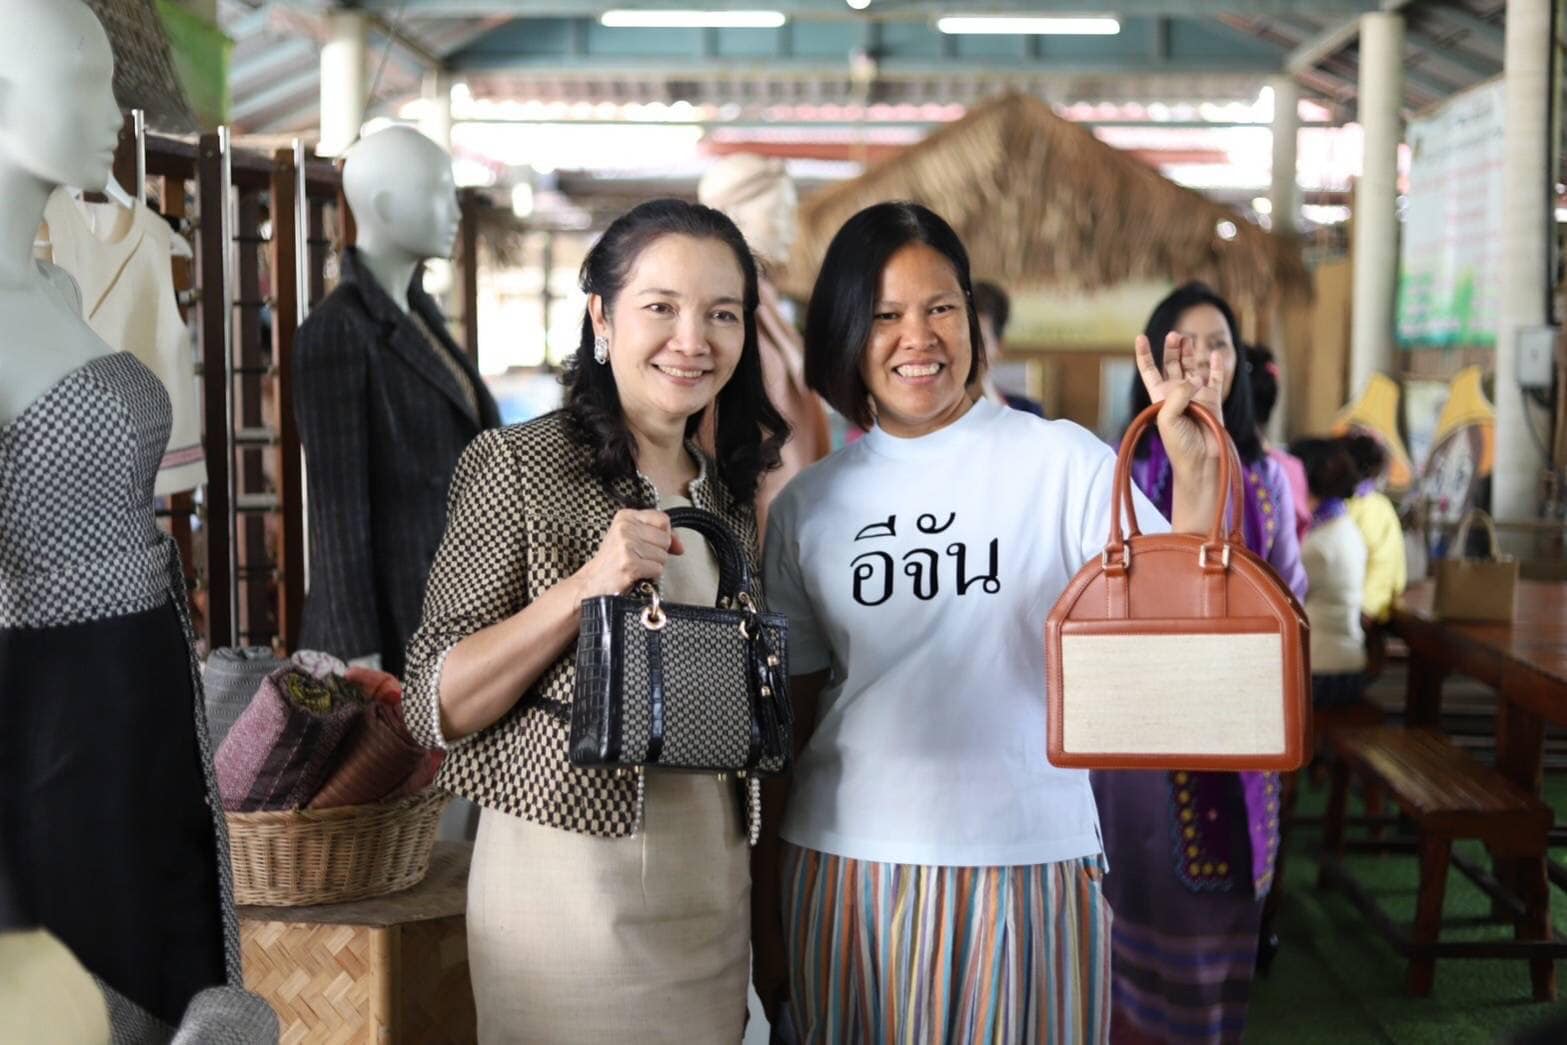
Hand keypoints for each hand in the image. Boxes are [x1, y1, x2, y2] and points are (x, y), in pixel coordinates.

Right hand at [573, 510, 684, 598]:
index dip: (668, 534)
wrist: (593, 582)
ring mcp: (626, 545)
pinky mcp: (629, 564)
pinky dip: (650, 575)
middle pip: (665, 538)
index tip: (661, 545)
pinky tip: (636, 574)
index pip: (663, 519)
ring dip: (653, 565)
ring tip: (636, 566)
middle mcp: (625, 528)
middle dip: (658, 552)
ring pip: (663, 555)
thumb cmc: (614, 561)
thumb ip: (658, 535)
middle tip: (640, 558)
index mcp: (626, 517)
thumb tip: (680, 546)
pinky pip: (657, 569)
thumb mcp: (632, 538)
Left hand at [1135, 331, 1225, 480]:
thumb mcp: (1167, 417)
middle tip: (1175, 336)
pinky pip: (1216, 378)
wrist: (1201, 459)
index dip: (1144, 354)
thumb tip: (1195, 378)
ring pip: (1192, 366)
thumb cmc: (1179, 443)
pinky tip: (1214, 354)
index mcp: (1160, 396)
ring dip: (1189, 352)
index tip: (1140, 337)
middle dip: (1172, 348)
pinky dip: (1216, 365)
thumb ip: (1178, 393)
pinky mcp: (1214, 399)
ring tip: (1188, 339)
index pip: (1149, 371)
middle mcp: (1177, 393)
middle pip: (1171, 363)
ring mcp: (1196, 394)